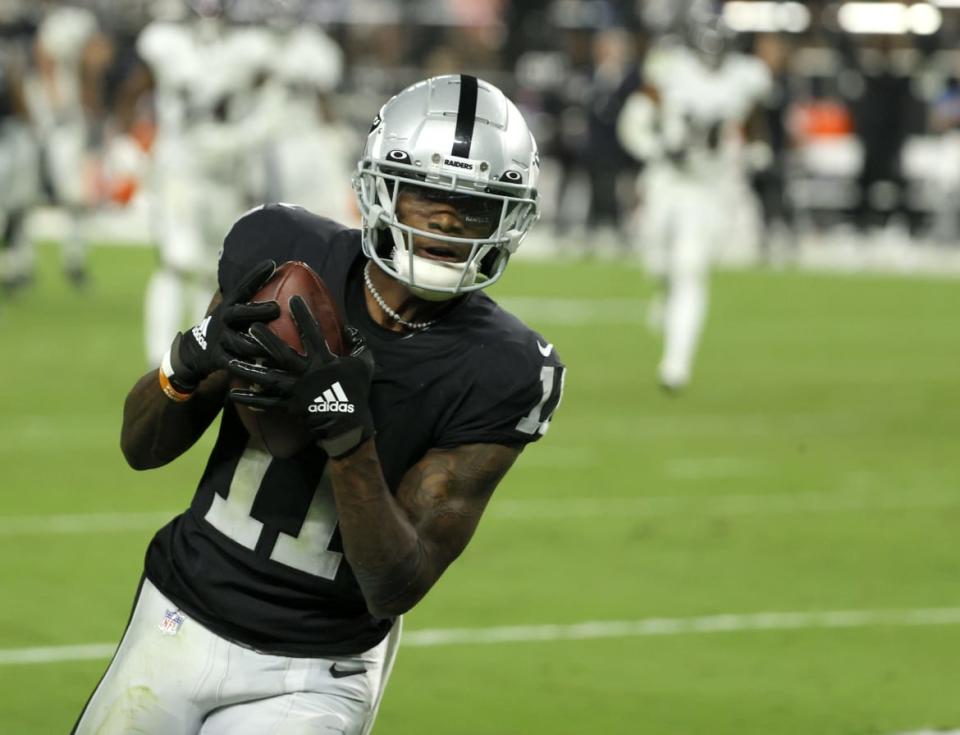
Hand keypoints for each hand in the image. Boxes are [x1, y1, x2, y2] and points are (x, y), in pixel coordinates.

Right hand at [164, 260, 279, 392]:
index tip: (272, 263)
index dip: (256, 275)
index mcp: (229, 306)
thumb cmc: (225, 328)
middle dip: (258, 311)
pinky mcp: (218, 360)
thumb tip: (279, 278)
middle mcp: (223, 321)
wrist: (193, 353)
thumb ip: (250, 300)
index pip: (243, 287)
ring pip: (241, 343)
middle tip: (277, 308)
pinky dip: (251, 369)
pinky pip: (237, 366)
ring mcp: (220, 340)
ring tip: (279, 344)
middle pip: (240, 313)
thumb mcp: (233, 311)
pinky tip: (266, 371)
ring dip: (259, 344)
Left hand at [227, 295, 375, 458]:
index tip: (293, 299)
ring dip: (248, 369)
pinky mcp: (289, 407)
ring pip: (267, 378)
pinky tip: (232, 394)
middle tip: (250, 327)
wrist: (349, 425)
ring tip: (229, 361)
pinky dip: (250, 399)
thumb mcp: (364, 364)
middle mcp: (306, 373)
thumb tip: (349, 328)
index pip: (312, 333)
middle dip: (266, 339)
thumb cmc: (357, 391)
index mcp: (324, 361)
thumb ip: (358, 344)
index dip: (303, 316)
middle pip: (282, 353)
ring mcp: (296, 391)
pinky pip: (267, 403)